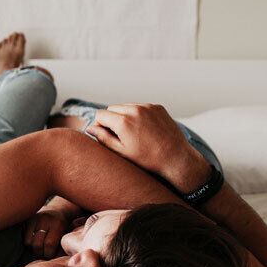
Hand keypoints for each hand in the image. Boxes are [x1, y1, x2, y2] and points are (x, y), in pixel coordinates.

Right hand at [24, 208, 69, 258]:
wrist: (58, 211)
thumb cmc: (63, 228)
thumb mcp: (65, 236)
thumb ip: (61, 248)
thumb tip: (53, 261)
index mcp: (58, 224)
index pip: (49, 244)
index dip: (49, 253)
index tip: (51, 255)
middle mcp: (45, 219)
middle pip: (37, 245)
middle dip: (41, 253)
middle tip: (45, 253)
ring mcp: (35, 218)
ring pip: (29, 242)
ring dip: (33, 249)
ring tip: (40, 247)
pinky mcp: (27, 220)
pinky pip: (24, 238)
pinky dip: (29, 243)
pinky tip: (35, 241)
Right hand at [86, 104, 204, 185]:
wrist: (176, 159)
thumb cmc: (147, 160)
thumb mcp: (121, 152)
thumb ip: (103, 138)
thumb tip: (89, 128)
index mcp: (123, 122)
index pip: (100, 114)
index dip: (99, 125)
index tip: (105, 135)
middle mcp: (134, 110)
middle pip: (112, 108)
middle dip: (112, 120)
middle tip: (119, 136)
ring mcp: (148, 107)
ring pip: (126, 106)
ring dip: (125, 116)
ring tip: (133, 134)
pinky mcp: (157, 107)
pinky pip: (141, 107)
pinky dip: (139, 115)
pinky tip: (145, 130)